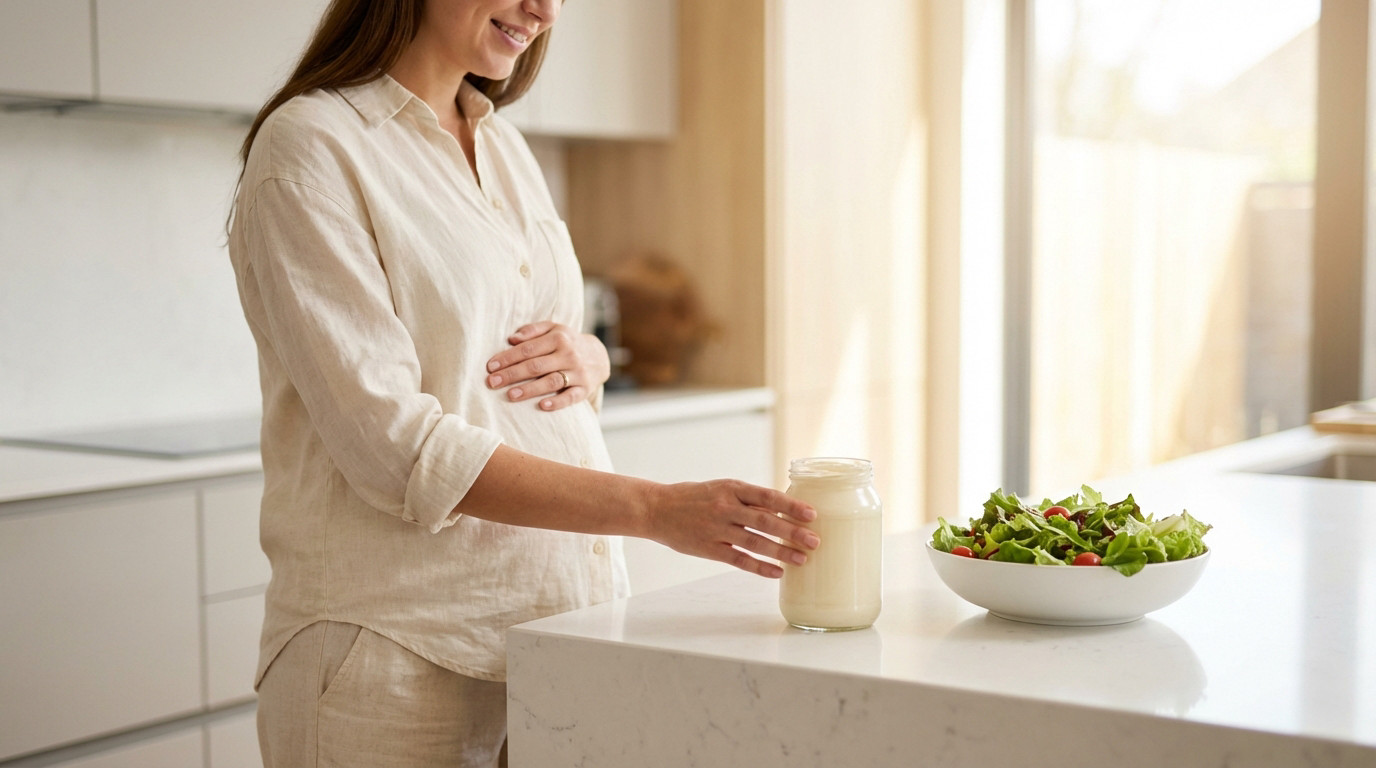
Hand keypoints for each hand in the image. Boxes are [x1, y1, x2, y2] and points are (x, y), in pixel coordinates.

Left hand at [486, 321, 610, 410]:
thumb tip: (512, 339)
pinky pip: (570, 397)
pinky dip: (557, 402)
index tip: (491, 366)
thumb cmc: (567, 342)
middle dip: (512, 374)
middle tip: (492, 382)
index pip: (528, 349)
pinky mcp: (585, 389)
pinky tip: (542, 406)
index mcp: (559, 338)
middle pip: (536, 365)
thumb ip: (532, 330)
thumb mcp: (553, 329)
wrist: (599, 356)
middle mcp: (569, 354)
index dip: (508, 358)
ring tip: (510, 395)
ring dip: (530, 389)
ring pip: (551, 381)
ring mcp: (578, 372)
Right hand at [647, 480, 820, 577]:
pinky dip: (760, 567)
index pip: (767, 496)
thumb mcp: (721, 488)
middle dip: (792, 532)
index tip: (812, 513)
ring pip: (755, 542)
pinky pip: (739, 560)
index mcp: (731, 488)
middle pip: (765, 521)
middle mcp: (726, 507)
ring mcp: (717, 529)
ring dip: (781, 552)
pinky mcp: (709, 548)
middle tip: (815, 541)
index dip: (791, 506)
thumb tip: (783, 508)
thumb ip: (748, 498)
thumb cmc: (695, 497)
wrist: (657, 509)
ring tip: (802, 560)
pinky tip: (777, 573)